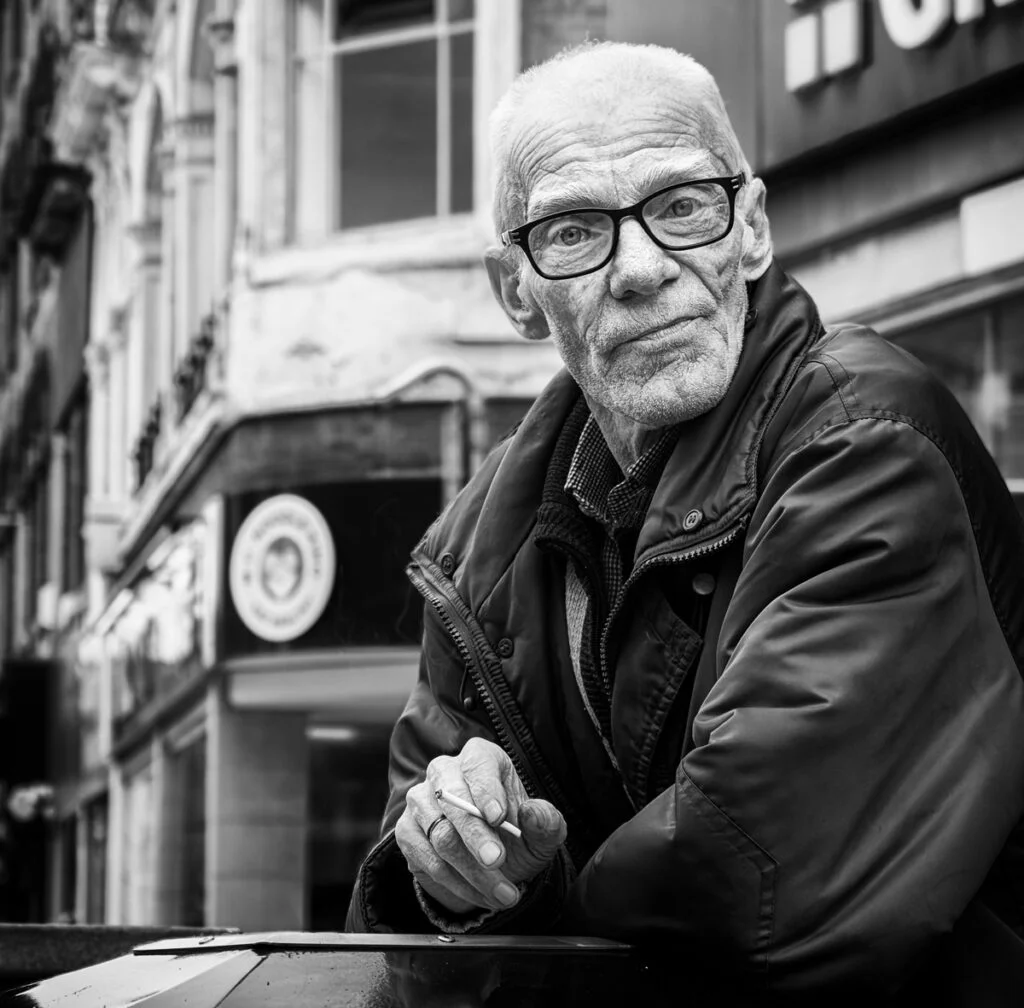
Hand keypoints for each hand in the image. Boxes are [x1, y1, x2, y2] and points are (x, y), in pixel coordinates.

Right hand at [396, 737, 566, 914]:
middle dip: (476, 834)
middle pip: (452, 799)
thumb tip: (534, 813)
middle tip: (496, 860)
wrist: (490, 864)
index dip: (487, 791)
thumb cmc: (517, 835)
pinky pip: (426, 858)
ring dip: (472, 869)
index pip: (478, 766)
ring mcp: (420, 800)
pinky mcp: (406, 831)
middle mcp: (444, 771)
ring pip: (440, 835)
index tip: (498, 817)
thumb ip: (545, 821)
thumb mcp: (540, 831)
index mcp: (480, 757)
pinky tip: (480, 895)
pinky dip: (456, 883)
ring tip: (503, 893)